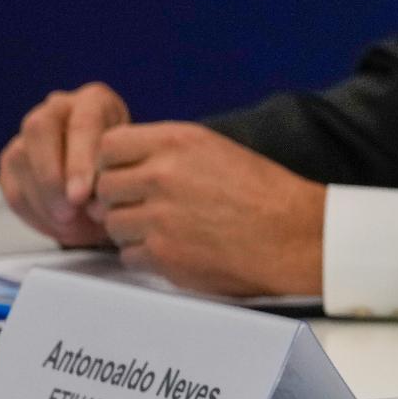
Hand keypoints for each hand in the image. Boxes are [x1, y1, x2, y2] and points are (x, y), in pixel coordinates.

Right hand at [0, 82, 130, 247]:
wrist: (118, 182)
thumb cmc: (132, 171)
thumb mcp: (133, 170)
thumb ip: (115, 180)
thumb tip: (94, 209)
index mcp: (95, 100)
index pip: (82, 123)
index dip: (79, 161)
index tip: (82, 196)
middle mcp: (60, 107)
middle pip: (39, 128)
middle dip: (51, 175)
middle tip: (69, 209)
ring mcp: (32, 131)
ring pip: (20, 157)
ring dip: (42, 197)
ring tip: (68, 223)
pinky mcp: (13, 158)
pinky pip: (11, 184)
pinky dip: (32, 210)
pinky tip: (57, 225)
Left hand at [87, 123, 325, 297]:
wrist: (294, 235)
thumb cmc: (264, 195)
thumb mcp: (216, 150)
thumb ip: (168, 152)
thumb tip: (124, 166)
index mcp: (178, 141)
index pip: (108, 145)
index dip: (111, 162)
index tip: (125, 173)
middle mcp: (164, 174)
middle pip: (104, 187)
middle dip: (119, 199)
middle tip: (145, 207)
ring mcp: (160, 216)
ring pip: (112, 224)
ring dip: (131, 230)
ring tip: (165, 230)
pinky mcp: (163, 254)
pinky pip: (128, 255)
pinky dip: (146, 256)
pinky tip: (175, 249)